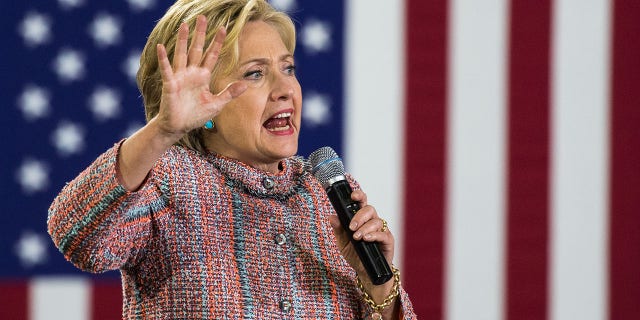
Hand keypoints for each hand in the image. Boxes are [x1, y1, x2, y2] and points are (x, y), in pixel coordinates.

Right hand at [155, 15, 246, 140]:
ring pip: (182, 54)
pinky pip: (167, 69)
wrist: (179, 127)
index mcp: (203, 77)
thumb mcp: (216, 104)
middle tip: (203, 18)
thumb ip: (229, 93)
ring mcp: (180, 77)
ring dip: (182, 40)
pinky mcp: (170, 84)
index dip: (217, 42)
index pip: (212, 55)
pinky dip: (164, 59)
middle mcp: (191, 73)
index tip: (223, 29)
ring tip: (184, 25)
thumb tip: (245, 85)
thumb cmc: (196, 115)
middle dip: (200, 34)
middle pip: (197, 49)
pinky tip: (161, 47)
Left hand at [328, 189, 399, 316]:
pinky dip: (374, 235)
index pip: (362, 203)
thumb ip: (338, 230)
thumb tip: (331, 217)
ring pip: (376, 221)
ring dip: (365, 228)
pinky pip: (383, 233)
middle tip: (351, 227)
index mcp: (362, 219)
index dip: (359, 196)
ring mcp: (381, 230)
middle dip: (359, 216)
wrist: (365, 273)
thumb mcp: (343, 243)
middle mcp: (372, 222)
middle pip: (370, 209)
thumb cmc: (356, 255)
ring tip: (357, 237)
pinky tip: (366, 239)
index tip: (352, 196)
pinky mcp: (388, 240)